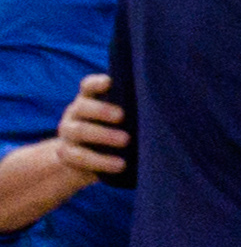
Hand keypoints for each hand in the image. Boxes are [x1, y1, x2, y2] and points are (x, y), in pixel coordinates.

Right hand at [0, 75, 124, 235]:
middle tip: (122, 116)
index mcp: (90, 99)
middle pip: (82, 107)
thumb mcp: (124, 119)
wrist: (88, 162)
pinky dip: (100, 161)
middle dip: (102, 110)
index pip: (88, 86)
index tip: (109, 82)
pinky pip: (79, 156)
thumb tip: (167, 106)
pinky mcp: (67, 154)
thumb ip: (134, 109)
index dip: (96, 83)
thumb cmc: (117, 132)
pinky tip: (120, 165)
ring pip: (78, 131)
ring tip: (126, 140)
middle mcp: (76, 113)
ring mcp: (69, 133)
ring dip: (103, 135)